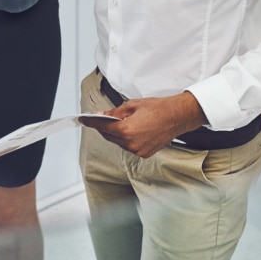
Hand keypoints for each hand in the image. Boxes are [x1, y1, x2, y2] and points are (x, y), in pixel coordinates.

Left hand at [80, 92, 207, 158]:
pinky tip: (132, 129)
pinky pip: (129, 146)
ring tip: (122, 122)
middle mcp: (131, 144)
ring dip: (116, 133)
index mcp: (126, 130)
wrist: (178, 116)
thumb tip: (101, 116)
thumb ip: (114, 113)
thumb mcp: (132, 105)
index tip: (82, 119)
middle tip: (101, 117)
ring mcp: (138, 150)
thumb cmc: (158, 108)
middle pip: (109, 136)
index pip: (102, 126)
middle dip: (104, 126)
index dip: (91, 122)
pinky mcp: (144, 154)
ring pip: (118, 142)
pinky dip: (126, 139)